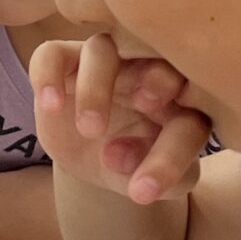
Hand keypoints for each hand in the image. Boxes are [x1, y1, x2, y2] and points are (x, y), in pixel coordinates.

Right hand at [30, 35, 209, 204]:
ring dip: (96, 86)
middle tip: (144, 106)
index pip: (192, 116)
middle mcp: (147, 69)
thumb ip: (159, 179)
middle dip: (156, 80)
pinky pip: (53, 53)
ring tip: (89, 129)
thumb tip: (118, 158)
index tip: (142, 190)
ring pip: (102, 49)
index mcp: (185, 98)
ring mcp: (106, 62)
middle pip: (157, 56)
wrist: (98, 158)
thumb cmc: (137, 164)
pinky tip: (50, 106)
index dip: (173, 150)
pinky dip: (48, 74)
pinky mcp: (64, 62)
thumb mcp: (155, 183)